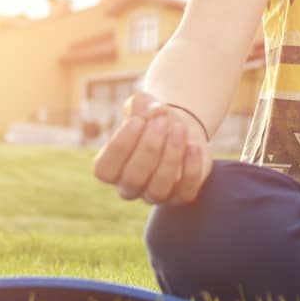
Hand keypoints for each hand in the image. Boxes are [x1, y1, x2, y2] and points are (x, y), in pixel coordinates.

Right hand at [91, 91, 212, 204]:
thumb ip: (141, 104)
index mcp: (110, 170)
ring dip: (170, 157)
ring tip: (179, 129)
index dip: (120, 146)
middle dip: (149, 148)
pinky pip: (185, 192)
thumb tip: (154, 111)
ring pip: (158, 189)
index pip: (105, 170)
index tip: (137, 120)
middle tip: (162, 121)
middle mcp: (129, 187)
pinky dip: (191, 169)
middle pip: (133, 179)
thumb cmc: (151, 118)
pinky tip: (193, 146)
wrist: (178, 127)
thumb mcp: (142, 105)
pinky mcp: (181, 196)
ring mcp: (154, 195)